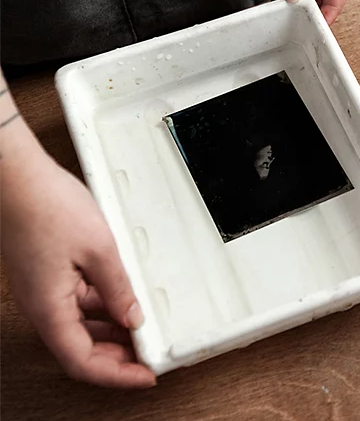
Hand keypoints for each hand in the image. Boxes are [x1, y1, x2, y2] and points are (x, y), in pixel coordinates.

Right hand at [2, 151, 155, 387]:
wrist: (19, 178)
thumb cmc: (48, 206)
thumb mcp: (99, 249)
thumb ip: (118, 287)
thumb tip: (132, 316)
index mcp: (50, 309)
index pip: (84, 361)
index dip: (117, 375)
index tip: (144, 375)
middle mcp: (42, 305)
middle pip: (80, 347)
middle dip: (115, 355)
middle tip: (146, 354)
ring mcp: (43, 289)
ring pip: (79, 323)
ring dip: (110, 329)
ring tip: (141, 326)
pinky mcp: (46, 272)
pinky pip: (75, 300)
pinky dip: (101, 304)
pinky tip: (121, 294)